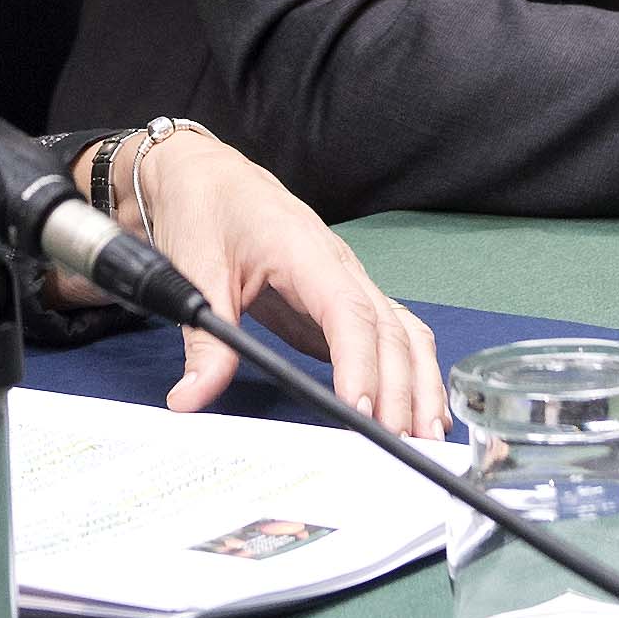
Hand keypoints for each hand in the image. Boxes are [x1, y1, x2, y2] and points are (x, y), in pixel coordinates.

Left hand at [107, 129, 449, 436]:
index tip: (360, 410)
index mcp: (303, 249)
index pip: (346, 310)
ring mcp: (348, 282)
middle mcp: (339, 265)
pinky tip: (419, 409)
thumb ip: (203, 338)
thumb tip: (192, 396)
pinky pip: (391, 334)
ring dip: (420, 382)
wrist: (207, 175)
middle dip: (400, 388)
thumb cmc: (206, 210)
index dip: (359, 362)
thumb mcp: (194, 270)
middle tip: (397, 442)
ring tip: (426, 436)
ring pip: (402, 332)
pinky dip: (411, 371)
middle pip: (387, 329)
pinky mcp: (344, 300)